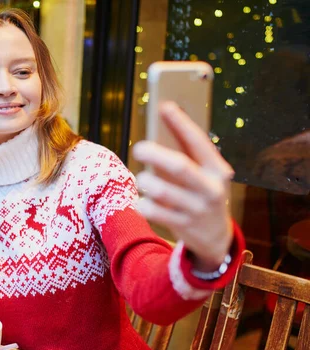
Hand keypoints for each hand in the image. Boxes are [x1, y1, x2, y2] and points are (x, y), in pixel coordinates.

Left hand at [132, 102, 234, 270]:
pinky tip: (141, 201)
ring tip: (143, 177)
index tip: (164, 105)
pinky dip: (143, 204)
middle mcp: (211, 189)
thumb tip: (158, 129)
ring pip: (163, 192)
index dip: (181, 123)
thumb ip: (186, 155)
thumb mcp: (204, 175)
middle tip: (138, 147)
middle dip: (156, 154)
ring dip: (147, 182)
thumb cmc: (201, 194)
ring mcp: (197, 209)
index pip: (199, 142)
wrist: (215, 237)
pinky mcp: (183, 226)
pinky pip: (154, 212)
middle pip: (180, 166)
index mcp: (218, 170)